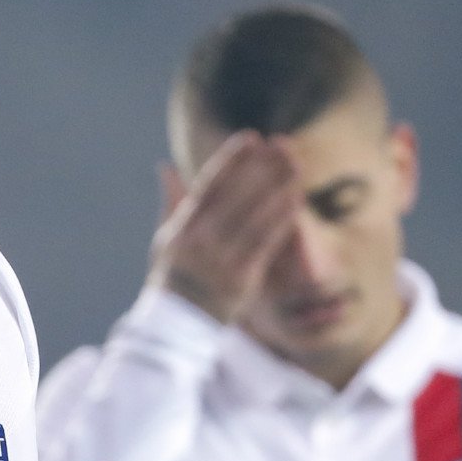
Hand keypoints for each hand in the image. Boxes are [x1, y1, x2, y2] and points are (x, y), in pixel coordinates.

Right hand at [146, 131, 298, 323]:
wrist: (179, 323)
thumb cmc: (173, 275)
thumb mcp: (165, 237)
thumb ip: (171, 200)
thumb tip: (164, 166)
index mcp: (183, 226)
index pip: (210, 184)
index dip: (231, 160)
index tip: (250, 138)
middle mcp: (201, 239)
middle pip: (237, 195)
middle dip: (262, 168)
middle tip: (283, 145)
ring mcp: (222, 258)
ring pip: (255, 215)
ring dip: (278, 188)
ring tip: (297, 166)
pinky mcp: (243, 276)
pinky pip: (267, 242)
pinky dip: (282, 219)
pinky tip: (297, 199)